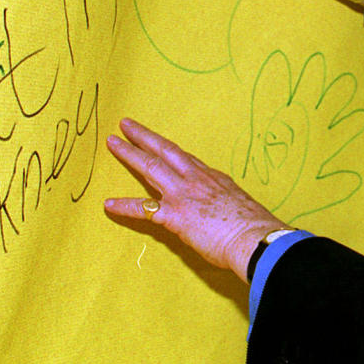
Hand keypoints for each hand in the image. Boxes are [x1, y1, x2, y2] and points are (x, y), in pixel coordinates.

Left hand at [104, 118, 286, 281]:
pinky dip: (124, 206)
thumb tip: (224, 209)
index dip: (168, 148)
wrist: (255, 238)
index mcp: (213, 178)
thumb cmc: (255, 227)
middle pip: (164, 152)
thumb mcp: (242, 204)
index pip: (185, 158)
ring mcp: (183, 195)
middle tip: (126, 125)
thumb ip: (227, 202)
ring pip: (151, 167)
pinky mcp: (174, 216)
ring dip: (129, 154)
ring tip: (113, 142)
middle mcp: (195, 180)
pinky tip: (108, 204)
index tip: (156, 141)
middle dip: (143, 137)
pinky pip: (143, 209)